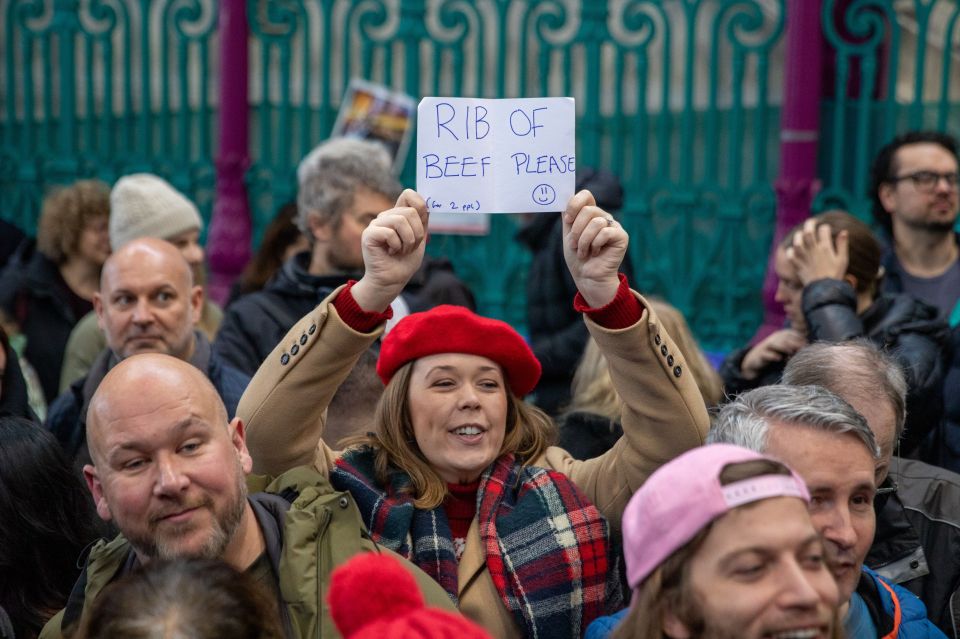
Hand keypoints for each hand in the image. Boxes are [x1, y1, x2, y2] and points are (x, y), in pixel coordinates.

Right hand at [351, 189, 427, 311]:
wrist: (392, 280)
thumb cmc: (405, 261)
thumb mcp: (419, 238)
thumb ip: (422, 221)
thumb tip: (426, 203)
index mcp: (398, 215)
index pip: (408, 195)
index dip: (420, 204)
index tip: (423, 222)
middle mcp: (386, 216)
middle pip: (410, 211)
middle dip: (417, 233)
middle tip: (409, 247)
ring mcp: (376, 224)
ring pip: (401, 220)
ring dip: (408, 241)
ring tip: (401, 250)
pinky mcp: (369, 234)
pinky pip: (390, 232)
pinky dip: (396, 245)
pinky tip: (391, 252)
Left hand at [562, 190, 628, 306]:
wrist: (587, 277)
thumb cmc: (578, 257)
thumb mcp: (569, 235)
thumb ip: (568, 217)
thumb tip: (563, 198)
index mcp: (590, 214)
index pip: (586, 195)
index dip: (574, 204)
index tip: (568, 220)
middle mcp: (603, 217)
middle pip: (588, 210)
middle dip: (576, 230)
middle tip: (574, 245)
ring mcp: (613, 226)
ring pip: (596, 223)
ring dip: (584, 241)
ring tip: (583, 252)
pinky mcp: (621, 236)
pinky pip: (605, 233)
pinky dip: (595, 245)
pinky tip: (596, 253)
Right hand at [740, 329, 806, 379]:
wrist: (756, 360)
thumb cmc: (776, 353)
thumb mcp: (787, 348)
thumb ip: (797, 346)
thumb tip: (811, 348)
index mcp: (783, 334)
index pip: (794, 334)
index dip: (801, 340)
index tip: (808, 347)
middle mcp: (775, 338)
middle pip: (786, 338)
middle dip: (795, 343)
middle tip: (802, 350)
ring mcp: (767, 345)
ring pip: (776, 344)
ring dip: (784, 347)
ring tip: (791, 352)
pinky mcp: (760, 354)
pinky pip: (766, 354)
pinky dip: (772, 355)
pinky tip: (778, 358)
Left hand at [787, 218, 848, 285]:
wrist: (824, 291)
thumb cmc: (836, 275)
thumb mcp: (843, 260)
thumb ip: (842, 245)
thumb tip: (844, 232)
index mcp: (826, 248)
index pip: (823, 230)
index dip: (824, 227)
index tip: (825, 228)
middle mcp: (814, 251)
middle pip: (808, 232)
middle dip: (809, 224)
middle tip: (811, 222)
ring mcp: (804, 258)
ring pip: (797, 242)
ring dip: (798, 236)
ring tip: (801, 234)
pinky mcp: (798, 266)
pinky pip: (790, 256)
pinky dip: (790, 251)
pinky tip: (793, 250)